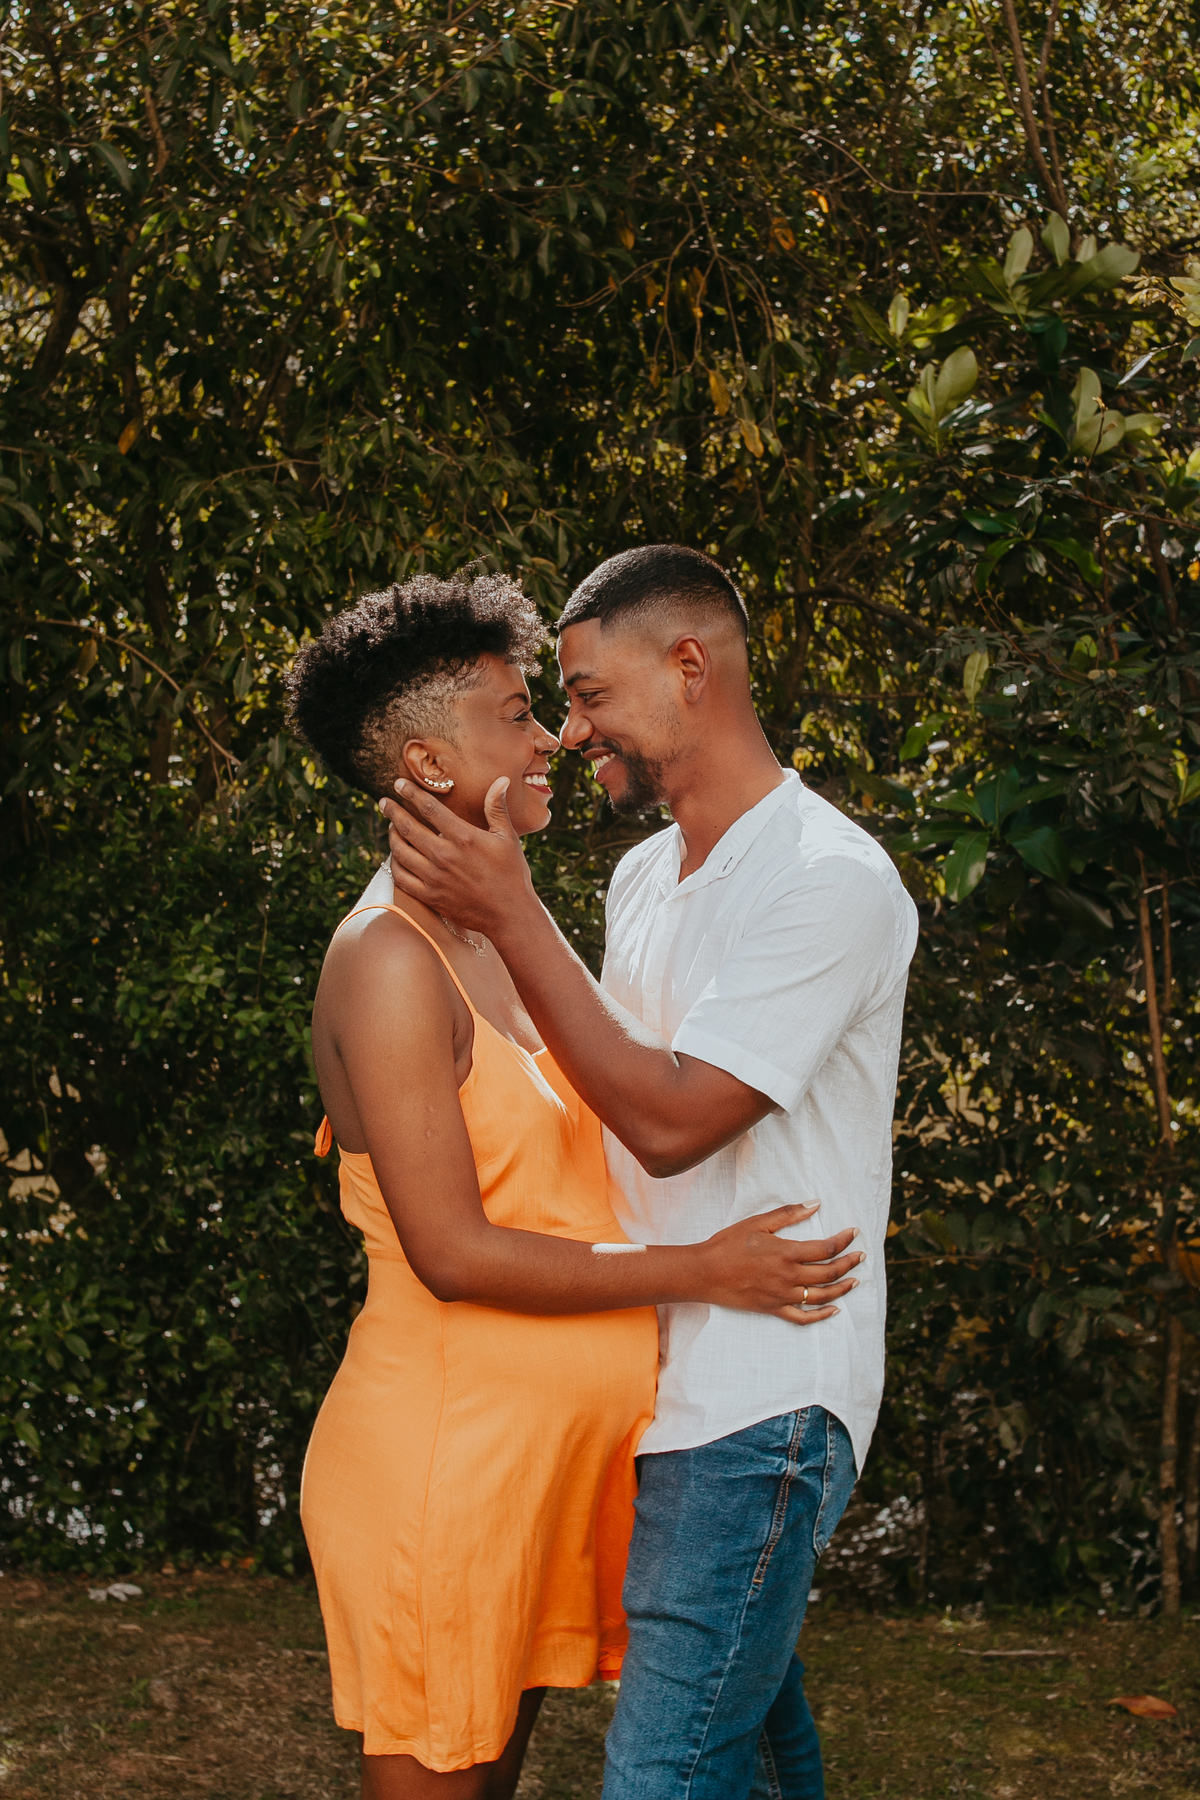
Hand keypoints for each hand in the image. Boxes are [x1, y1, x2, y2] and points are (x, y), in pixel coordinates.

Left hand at [380, 777, 536, 938]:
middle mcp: (445, 856)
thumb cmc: (512, 874)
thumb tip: (500, 779)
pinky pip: (401, 877)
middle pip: (408, 827)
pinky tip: (396, 857)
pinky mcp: (430, 896)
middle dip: (392, 811)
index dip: (411, 793)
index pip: (429, 808)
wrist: (509, 914)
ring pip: (400, 852)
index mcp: (463, 837)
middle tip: (384, 802)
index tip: (398, 783)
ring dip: (392, 836)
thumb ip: (497, 808)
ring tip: (391, 828)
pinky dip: (394, 864)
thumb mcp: (508, 838)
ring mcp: (434, 878)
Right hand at [696, 1203, 862, 1323]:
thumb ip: (789, 1214)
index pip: (826, 1248)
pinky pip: (804, 1318)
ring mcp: (783, 1296)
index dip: (844, 1240)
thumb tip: (816, 1204)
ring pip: (822, 1296)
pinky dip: (822, 1316)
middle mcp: (789, 1277)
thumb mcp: (758, 1223)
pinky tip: (833, 1310)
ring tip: (855, 1280)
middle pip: (829, 1273)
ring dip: (842, 1288)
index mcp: (787, 1253)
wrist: (705, 1272)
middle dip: (849, 1263)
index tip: (854, 1233)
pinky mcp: (774, 1309)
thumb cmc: (728, 1244)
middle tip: (861, 1256)